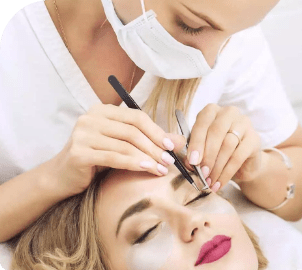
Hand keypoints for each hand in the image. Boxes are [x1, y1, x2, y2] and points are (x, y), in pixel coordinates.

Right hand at [47, 103, 185, 195]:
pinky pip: (113, 157)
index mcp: (101, 111)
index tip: (172, 146)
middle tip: (169, 161)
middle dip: (155, 146)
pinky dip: (133, 163)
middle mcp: (90, 118)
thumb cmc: (96, 159)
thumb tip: (179, 141)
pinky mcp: (79, 152)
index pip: (136, 117)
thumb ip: (148, 140)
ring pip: (125, 144)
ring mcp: (82, 134)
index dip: (157, 131)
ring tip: (161, 169)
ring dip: (148, 157)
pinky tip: (147, 169)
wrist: (62, 176)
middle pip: (132, 130)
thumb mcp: (122, 145)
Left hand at [185, 104, 261, 191]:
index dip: (196, 143)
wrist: (242, 163)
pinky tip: (219, 183)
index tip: (192, 161)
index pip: (202, 123)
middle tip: (202, 172)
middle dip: (207, 155)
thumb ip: (193, 151)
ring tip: (209, 180)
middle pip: (216, 132)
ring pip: (228, 144)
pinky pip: (238, 156)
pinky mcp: (255, 138)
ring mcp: (244, 123)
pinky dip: (226, 172)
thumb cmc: (216, 152)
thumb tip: (189, 161)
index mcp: (211, 111)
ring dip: (216, 166)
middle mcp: (228, 112)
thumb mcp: (201, 149)